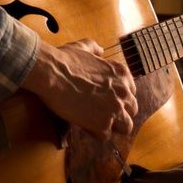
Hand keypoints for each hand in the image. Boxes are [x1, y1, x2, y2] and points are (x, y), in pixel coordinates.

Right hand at [20, 39, 138, 138]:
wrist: (52, 72)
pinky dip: (95, 133)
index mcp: (122, 74)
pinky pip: (106, 136)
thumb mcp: (83, 46)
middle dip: (118, 112)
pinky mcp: (103, 124)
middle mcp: (123, 91)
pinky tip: (84, 126)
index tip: (105, 99)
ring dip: (113, 126)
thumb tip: (99, 50)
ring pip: (126, 126)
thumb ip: (95, 49)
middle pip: (131, 110)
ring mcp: (115, 109)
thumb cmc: (64, 59)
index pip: (130, 92)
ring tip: (97, 125)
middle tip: (102, 114)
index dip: (117, 97)